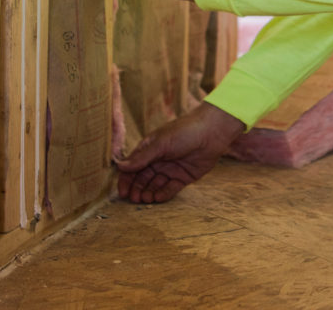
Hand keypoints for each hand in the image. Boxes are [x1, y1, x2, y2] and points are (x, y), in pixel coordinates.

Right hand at [116, 102, 246, 202]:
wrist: (212, 132)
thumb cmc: (184, 132)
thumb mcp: (161, 144)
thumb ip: (142, 157)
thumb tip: (120, 166)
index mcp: (150, 149)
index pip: (133, 167)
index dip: (126, 180)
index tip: (122, 193)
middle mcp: (159, 160)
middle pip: (143, 179)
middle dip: (137, 189)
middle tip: (134, 199)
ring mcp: (171, 169)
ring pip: (155, 185)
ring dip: (149, 193)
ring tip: (146, 199)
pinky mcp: (183, 177)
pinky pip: (170, 188)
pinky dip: (163, 194)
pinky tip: (157, 198)